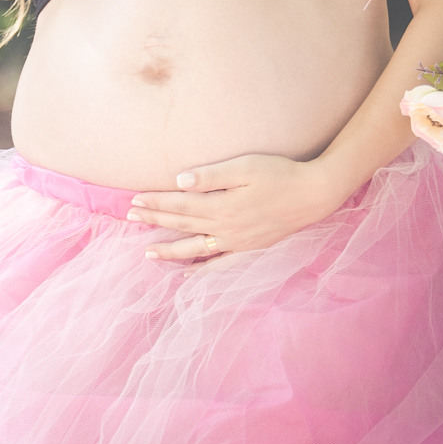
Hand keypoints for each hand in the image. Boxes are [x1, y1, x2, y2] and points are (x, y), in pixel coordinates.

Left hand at [128, 154, 340, 273]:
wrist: (313, 195)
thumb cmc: (279, 174)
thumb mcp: (245, 167)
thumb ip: (211, 176)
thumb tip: (180, 180)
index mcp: (221, 206)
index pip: (179, 204)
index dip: (156, 201)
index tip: (134, 199)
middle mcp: (225, 228)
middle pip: (182, 224)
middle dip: (155, 220)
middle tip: (129, 216)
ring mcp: (237, 242)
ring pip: (195, 248)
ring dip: (170, 250)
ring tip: (148, 253)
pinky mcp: (249, 248)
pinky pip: (219, 265)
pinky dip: (202, 272)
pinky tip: (188, 276)